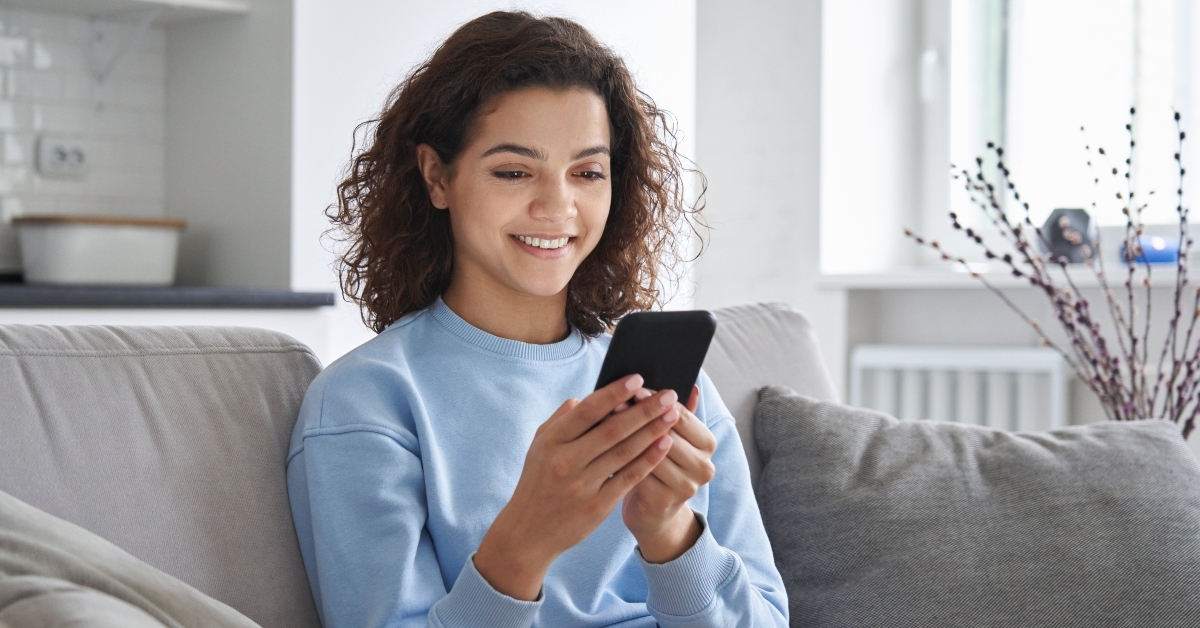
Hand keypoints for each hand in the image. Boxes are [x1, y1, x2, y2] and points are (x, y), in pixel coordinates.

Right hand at [473, 374, 681, 600]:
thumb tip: (590, 397)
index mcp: (551, 441)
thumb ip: (563, 419)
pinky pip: (628, 478)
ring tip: (672, 415)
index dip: (614, 393)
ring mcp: (582, 486)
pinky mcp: (597, 507)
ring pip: (624, 453)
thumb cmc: (538, 481)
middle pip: (612, 430)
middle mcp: (566, 462)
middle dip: (643, 410)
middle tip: (668, 394)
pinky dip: (648, 460)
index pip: (587, 411)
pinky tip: (664, 445)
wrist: (528, 532)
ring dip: (652, 432)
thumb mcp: (539, 445)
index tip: (638, 378)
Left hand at [621, 385, 717, 562]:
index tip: (633, 386)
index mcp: (708, 443)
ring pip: (651, 453)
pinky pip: (637, 474)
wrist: (654, 513)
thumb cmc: (660, 466)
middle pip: (667, 433)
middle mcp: (703, 466)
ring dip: (626, 436)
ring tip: (604, 421)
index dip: (655, 400)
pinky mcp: (663, 502)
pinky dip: (619, 458)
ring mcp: (685, 486)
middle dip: (638, 416)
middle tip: (614, 401)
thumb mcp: (672, 438)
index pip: (682, 414)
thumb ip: (680, 413)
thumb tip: (690, 383)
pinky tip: (601, 447)